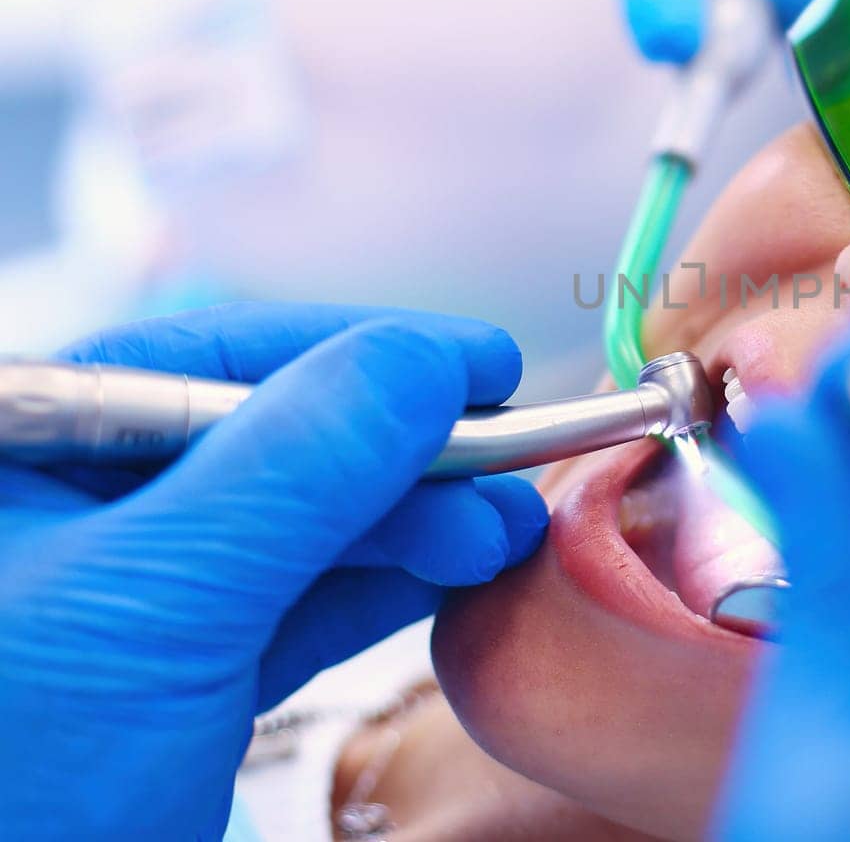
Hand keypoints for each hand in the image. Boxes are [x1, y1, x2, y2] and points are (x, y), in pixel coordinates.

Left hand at [0, 304, 548, 838]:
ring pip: (303, 524)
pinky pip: (300, 603)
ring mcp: (137, 597)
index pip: (222, 358)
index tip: (485, 364)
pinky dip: (385, 587)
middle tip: (508, 476)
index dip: (367, 351)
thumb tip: (424, 360)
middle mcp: (87, 509)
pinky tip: (451, 574)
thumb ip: (299, 464)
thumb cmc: (10, 790)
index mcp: (39, 446)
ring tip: (498, 535)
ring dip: (414, 523)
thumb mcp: (163, 598)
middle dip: (407, 455)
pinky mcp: (181, 677)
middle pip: (280, 437)